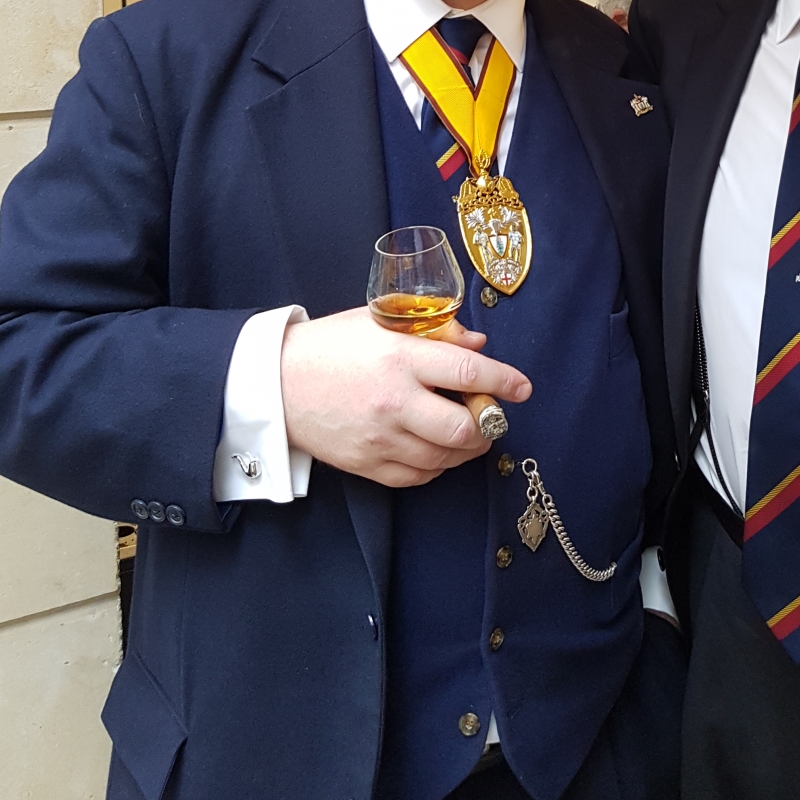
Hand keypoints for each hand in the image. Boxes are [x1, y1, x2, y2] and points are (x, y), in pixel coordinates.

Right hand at [280, 307, 531, 487]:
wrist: (276, 383)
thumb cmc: (332, 345)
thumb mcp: (382, 322)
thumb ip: (434, 332)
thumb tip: (478, 345)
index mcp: (400, 357)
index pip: (466, 371)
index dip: (502, 381)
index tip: (523, 388)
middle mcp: (394, 401)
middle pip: (462, 429)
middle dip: (488, 425)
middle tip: (491, 416)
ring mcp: (380, 438)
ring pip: (444, 459)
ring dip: (466, 449)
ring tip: (469, 433)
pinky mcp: (367, 465)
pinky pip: (417, 477)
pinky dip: (437, 467)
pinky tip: (437, 450)